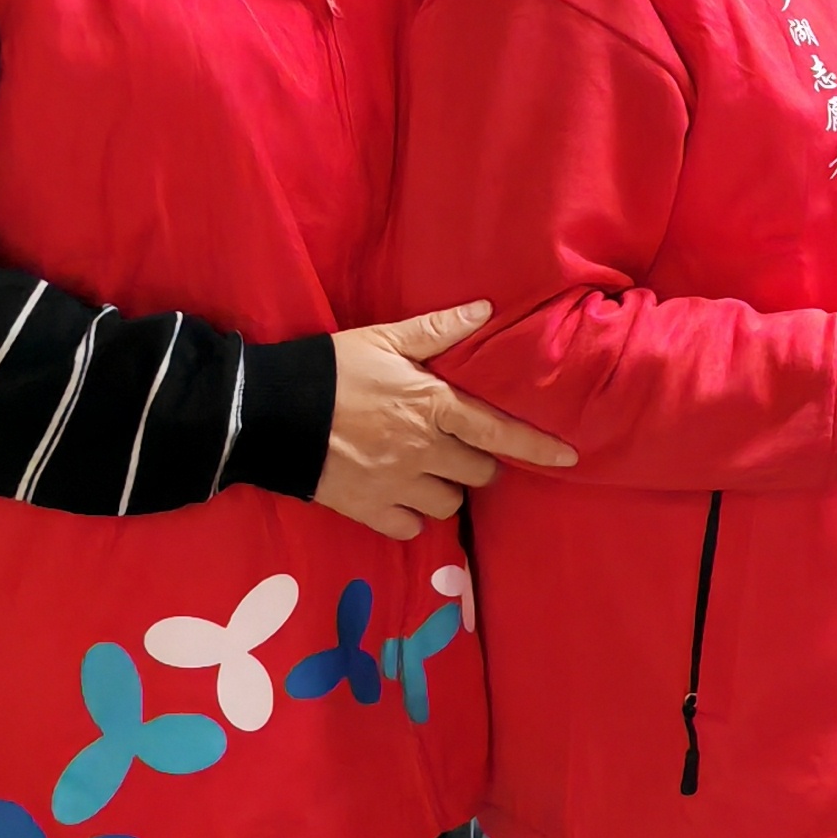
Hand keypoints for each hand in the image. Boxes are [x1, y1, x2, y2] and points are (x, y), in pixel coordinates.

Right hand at [316, 301, 574, 539]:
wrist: (267, 413)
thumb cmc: (331, 369)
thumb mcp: (384, 340)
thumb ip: (438, 331)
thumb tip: (486, 310)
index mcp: (433, 407)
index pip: (500, 431)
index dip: (538, 446)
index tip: (569, 456)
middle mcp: (424, 451)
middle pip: (479, 472)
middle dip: (476, 462)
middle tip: (456, 447)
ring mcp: (397, 485)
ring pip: (448, 503)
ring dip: (445, 490)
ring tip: (427, 471)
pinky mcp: (368, 510)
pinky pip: (410, 527)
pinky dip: (411, 517)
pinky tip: (400, 497)